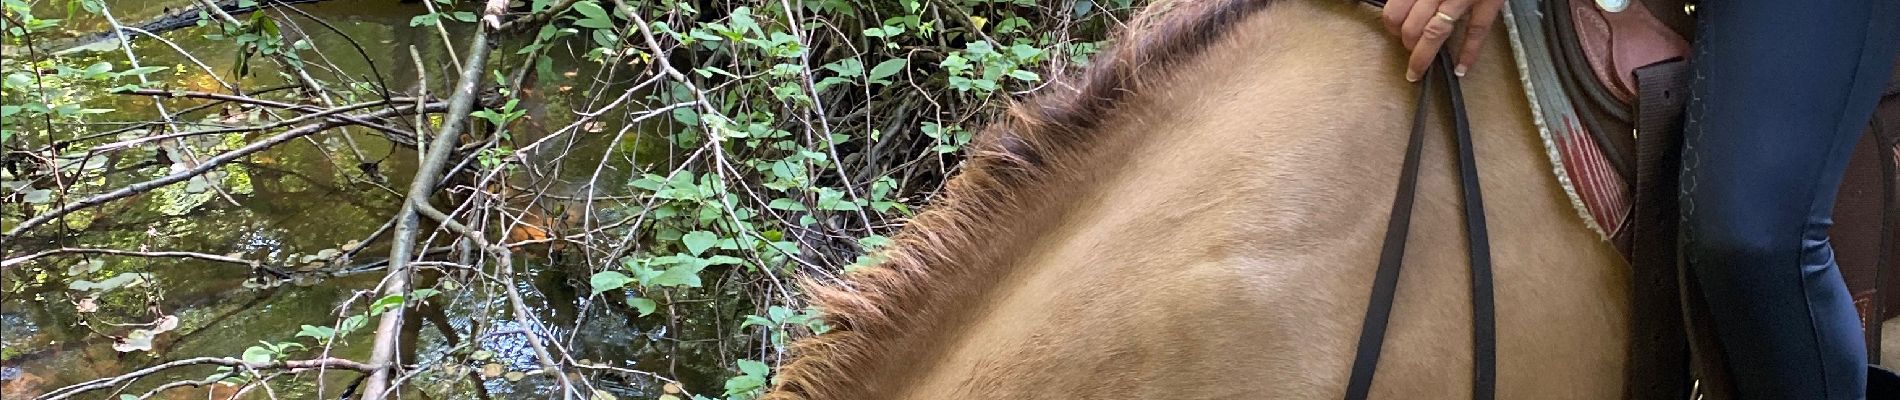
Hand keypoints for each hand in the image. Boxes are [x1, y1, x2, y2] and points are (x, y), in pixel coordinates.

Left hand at [1382, 0, 1504, 80]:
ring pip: (1436, 32)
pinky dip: (1469, 53)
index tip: (1394, 31)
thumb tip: (1398, 3)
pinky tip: (1461, 69)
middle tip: (1407, 47)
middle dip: (1406, 43)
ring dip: (1423, 56)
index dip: (1391, 26)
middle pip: (1412, 27)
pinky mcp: (1489, 1)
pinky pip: (1477, 31)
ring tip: (1417, 69)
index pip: (1395, 12)